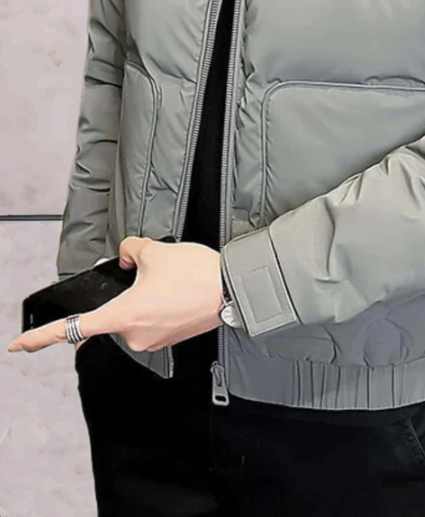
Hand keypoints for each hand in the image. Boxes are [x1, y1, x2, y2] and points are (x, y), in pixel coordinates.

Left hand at [7, 237, 224, 353]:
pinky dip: (160, 304)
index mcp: (123, 316)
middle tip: (153, 273)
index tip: (20, 346)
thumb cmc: (197, 276)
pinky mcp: (170, 338)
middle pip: (114, 312)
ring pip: (136, 313)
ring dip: (146, 297)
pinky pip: (154, 319)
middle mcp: (135, 334)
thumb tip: (126, 257)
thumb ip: (129, 250)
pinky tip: (179, 290)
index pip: (73, 329)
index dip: (42, 337)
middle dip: (127, 291)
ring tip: (174, 280)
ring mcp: (154, 339)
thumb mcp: (154, 251)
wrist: (233, 290)